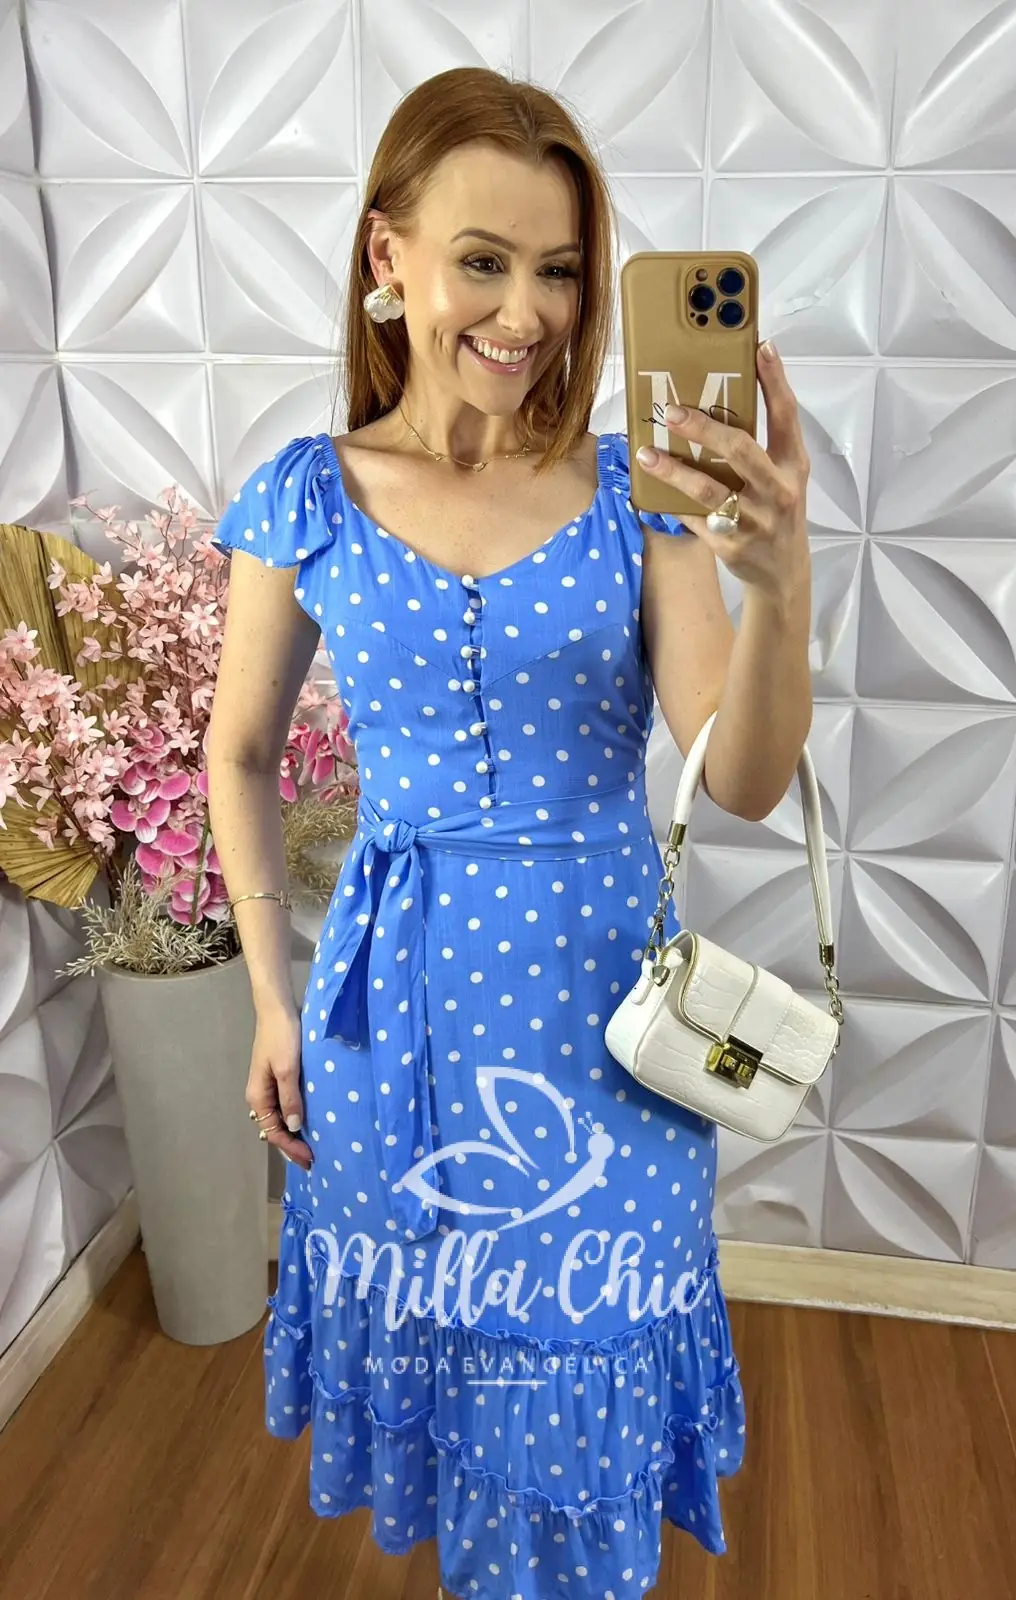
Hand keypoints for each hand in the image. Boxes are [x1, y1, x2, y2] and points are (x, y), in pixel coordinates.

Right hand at [246, 1002, 312, 1171]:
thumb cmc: (281, 1037)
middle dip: (292, 1146)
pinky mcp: (278, 1078)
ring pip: (280, 1118)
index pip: (274, 1132)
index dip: (291, 1148)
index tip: (311, 1159)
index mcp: (258, 1096)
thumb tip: (295, 1128)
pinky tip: (308, 1121)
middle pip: (275, 1129)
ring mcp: (268, 1087)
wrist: (277, 1010)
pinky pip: (285, 1106)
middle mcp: (260, 1095)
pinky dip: (295, 1117)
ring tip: (313, 1146)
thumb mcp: (288, 1069)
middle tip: (313, 1160)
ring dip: (294, 1133)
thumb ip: (290, 1099)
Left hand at [636, 341, 810, 600]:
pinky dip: (671, 504)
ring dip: (673, 470)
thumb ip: (761, 445)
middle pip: (740, 450)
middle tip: (670, 411)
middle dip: (703, 428)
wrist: (783, 575)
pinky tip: (648, 492)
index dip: (775, 381)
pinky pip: (695, 519)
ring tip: (645, 453)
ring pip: (709, 489)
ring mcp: (754, 521)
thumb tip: (720, 401)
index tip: (761, 348)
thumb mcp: (783, 478)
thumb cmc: (776, 513)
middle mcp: (778, 491)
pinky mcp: (731, 546)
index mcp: (794, 466)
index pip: (786, 416)